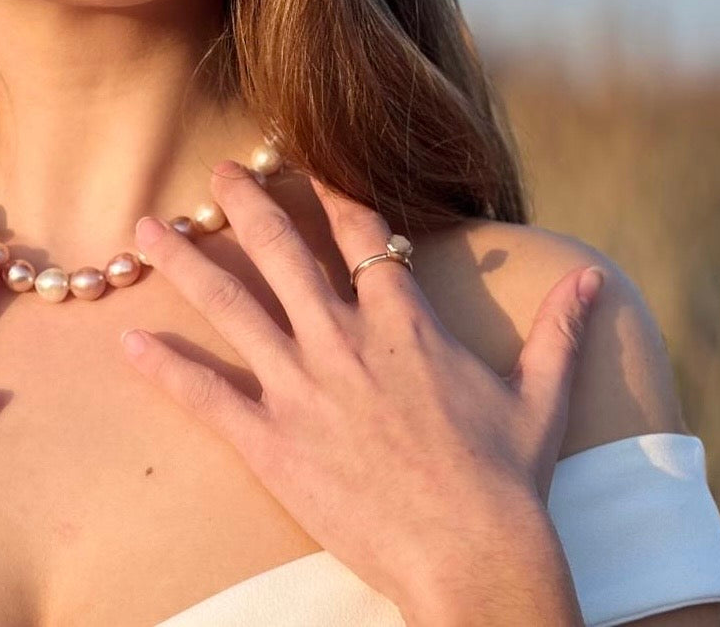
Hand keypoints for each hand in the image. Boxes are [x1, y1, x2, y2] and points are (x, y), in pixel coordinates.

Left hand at [119, 161, 602, 623]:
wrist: (476, 557)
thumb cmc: (510, 480)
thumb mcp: (540, 396)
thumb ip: (559, 332)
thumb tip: (592, 281)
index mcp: (402, 323)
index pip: (362, 235)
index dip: (332, 194)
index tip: (303, 162)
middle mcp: (343, 340)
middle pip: (282, 252)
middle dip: (245, 205)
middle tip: (214, 172)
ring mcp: (302, 387)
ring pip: (231, 307)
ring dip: (184, 264)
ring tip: (144, 230)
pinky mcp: (272, 441)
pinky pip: (207, 397)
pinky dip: (166, 369)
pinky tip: (127, 344)